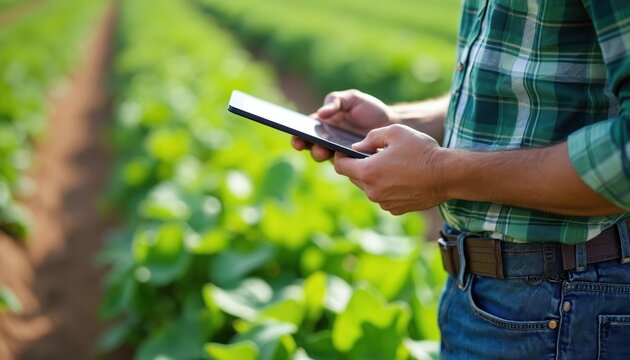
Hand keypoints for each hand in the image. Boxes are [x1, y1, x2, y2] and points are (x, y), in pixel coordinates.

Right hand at [291, 90, 394, 161]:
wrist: (390, 124)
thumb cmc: (369, 109)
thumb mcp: (352, 99)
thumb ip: (335, 101)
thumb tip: (321, 113)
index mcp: (324, 123)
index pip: (305, 129)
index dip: (297, 133)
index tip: (296, 135)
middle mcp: (327, 138)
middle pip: (309, 144)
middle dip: (305, 145)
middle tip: (306, 144)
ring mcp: (337, 151)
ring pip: (322, 155)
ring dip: (319, 153)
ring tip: (323, 150)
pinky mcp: (349, 160)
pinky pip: (340, 162)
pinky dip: (338, 160)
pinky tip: (340, 156)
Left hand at [332, 124, 446, 214]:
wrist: (448, 175)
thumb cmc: (421, 150)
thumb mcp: (395, 132)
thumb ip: (371, 137)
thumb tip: (357, 146)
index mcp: (368, 171)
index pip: (340, 166)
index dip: (340, 157)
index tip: (346, 151)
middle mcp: (372, 191)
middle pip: (354, 178)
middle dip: (360, 166)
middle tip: (375, 155)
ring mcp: (383, 203)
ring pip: (369, 188)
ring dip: (375, 178)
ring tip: (394, 166)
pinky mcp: (395, 209)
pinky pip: (384, 197)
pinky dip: (387, 188)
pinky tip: (403, 178)